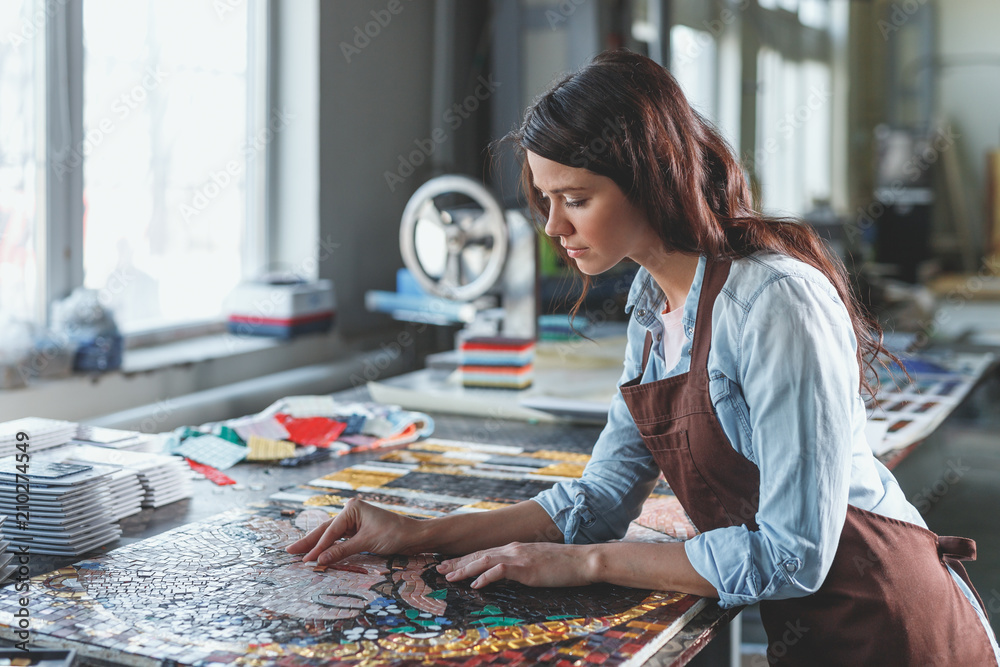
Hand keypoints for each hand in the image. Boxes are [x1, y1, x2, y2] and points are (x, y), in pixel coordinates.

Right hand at [284, 498, 421, 564]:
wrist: (413, 536)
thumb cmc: (393, 534)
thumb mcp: (366, 543)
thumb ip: (341, 551)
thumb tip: (319, 561)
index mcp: (352, 508)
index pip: (331, 531)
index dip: (318, 547)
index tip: (305, 560)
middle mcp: (351, 512)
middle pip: (326, 530)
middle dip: (308, 542)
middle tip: (289, 552)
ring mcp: (354, 521)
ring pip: (330, 535)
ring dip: (316, 545)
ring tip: (298, 552)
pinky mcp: (358, 530)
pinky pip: (339, 540)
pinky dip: (329, 548)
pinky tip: (317, 553)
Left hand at [436, 542, 594, 588]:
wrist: (583, 560)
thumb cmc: (564, 565)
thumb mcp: (537, 564)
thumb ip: (521, 566)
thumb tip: (509, 574)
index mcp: (515, 548)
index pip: (484, 553)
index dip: (465, 559)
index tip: (449, 565)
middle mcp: (513, 548)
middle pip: (479, 554)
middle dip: (458, 562)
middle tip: (439, 569)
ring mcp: (519, 556)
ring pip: (484, 560)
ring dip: (465, 569)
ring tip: (450, 577)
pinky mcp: (525, 567)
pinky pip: (499, 571)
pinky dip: (485, 577)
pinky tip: (475, 585)